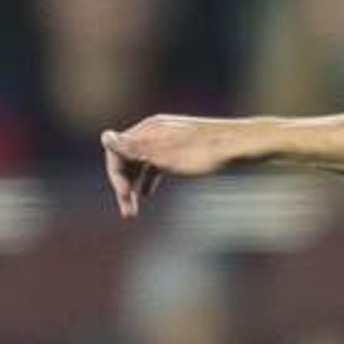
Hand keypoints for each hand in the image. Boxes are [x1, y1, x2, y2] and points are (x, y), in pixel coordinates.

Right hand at [99, 115, 257, 216]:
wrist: (239, 146)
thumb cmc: (203, 153)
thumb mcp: (165, 155)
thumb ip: (133, 148)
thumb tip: (104, 137)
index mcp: (148, 130)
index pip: (116, 151)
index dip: (116, 176)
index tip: (125, 199)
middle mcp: (155, 131)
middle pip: (127, 158)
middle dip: (123, 185)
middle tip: (127, 214)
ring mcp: (168, 140)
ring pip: (141, 163)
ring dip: (134, 185)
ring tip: (134, 210)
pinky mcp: (181, 149)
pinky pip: (155, 164)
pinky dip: (148, 179)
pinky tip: (148, 193)